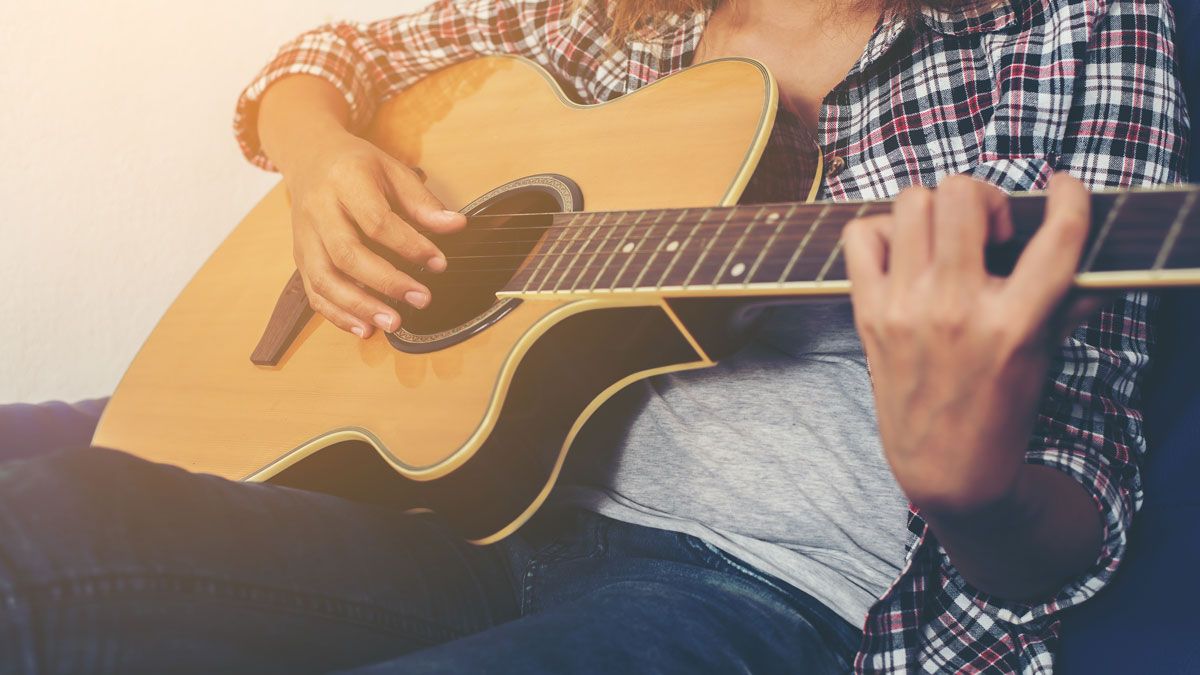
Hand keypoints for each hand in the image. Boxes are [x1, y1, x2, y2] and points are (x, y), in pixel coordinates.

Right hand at [281, 130, 465, 337]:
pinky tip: (364, 328)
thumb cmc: (356, 166)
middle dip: (387, 282)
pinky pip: (314, 292)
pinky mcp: (300, 257)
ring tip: (393, 323)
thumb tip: (455, 225)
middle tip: (421, 300)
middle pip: (347, 254)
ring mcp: (304, 236)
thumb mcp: (392, 170)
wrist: (310, 158)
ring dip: (359, 307)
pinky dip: (338, 314)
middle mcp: (318, 209)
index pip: (376, 220)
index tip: (439, 263)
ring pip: (325, 278)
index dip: (409, 245)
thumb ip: (422, 202)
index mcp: (344, 181)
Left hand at [842, 174, 1094, 516]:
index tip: (1066, 188)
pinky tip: (902, 255)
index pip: (1056, 237)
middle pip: (961, 194)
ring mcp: (906, 308)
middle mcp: (956, 308)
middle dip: (984, 198)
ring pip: (911, 202)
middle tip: (989, 231)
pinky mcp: (869, 313)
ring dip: (934, 210)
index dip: (1071, 197)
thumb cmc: (1000, 410)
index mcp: (1015, 323)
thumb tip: (1088, 249)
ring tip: (945, 240)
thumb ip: (1068, 300)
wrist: (945, 468)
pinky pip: (860, 235)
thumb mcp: (1045, 356)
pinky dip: (880, 231)